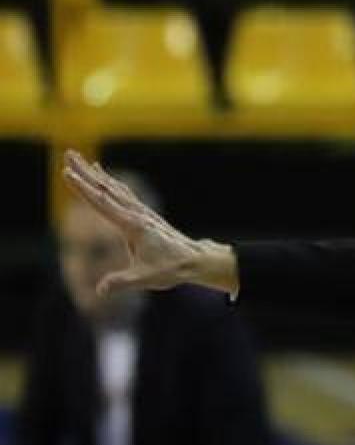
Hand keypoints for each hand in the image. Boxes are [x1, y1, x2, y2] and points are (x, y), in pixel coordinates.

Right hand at [61, 151, 238, 295]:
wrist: (195, 260)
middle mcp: (137, 214)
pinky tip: (103, 175)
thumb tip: (100, 290)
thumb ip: (121, 282)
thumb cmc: (171, 269)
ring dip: (95, 173)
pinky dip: (110, 182)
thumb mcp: (145, 278)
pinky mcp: (144, 215)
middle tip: (68, 154)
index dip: (84, 190)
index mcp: (133, 226)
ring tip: (79, 159)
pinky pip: (123, 194)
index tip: (68, 175)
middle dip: (85, 172)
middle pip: (106, 189)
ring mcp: (141, 212)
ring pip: (114, 188)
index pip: (103, 204)